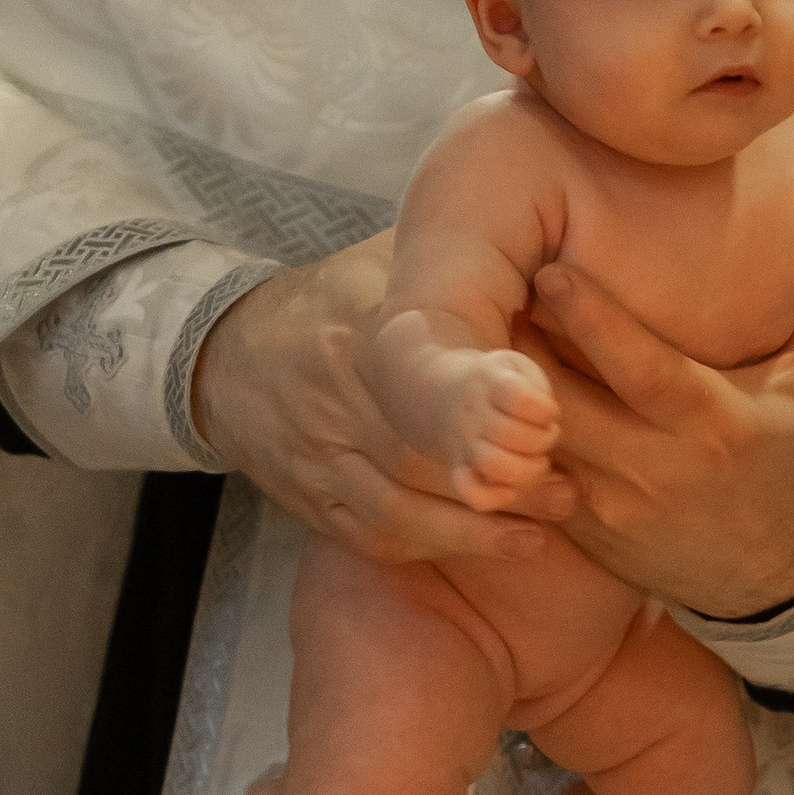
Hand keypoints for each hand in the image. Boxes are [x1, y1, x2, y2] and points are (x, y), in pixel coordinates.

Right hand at [188, 239, 574, 566]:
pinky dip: (438, 545)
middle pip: (417, 452)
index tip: (549, 414)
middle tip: (570, 487)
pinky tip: (498, 544)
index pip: (423, 371)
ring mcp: (316, 454)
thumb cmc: (332, 299)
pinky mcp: (308, 498)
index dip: (487, 401)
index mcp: (357, 332)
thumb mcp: (380, 259)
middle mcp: (333, 397)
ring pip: (398, 506)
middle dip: (498, 478)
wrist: (223, 355)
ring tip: (548, 526)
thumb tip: (539, 249)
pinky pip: (373, 535)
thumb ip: (450, 253)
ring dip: (475, 527)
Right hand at [436, 347, 560, 511]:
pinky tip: (512, 487)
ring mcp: (464, 445)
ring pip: (492, 465)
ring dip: (527, 469)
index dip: (545, 410)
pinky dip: (496, 497)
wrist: (442, 396)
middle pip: (509, 434)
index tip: (549, 411)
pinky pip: (473, 494)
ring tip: (536, 460)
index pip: (520, 399)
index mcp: (490, 382)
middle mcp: (473, 415)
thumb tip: (547, 421)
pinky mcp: (460, 471)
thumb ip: (538, 386)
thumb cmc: (497, 383)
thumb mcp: (517, 366)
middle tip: (546, 435)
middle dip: (542, 439)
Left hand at [511, 243, 793, 617]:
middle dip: (524, 348)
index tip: (552, 271)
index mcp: (719, 425)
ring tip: (479, 331)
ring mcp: (613, 507)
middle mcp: (659, 470)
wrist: (768, 572)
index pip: (644, 370)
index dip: (593, 320)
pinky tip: (482, 391)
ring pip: (535, 442)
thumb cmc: (790, 454)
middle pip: (568, 405)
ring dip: (503, 391)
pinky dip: (501, 434)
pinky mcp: (582, 530)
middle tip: (494, 286)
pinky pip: (528, 476)